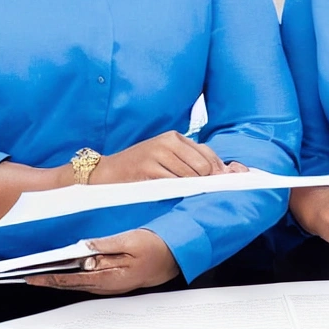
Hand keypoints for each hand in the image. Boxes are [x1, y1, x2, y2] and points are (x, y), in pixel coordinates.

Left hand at [25, 229, 179, 294]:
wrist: (179, 255)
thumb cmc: (159, 246)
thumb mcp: (132, 240)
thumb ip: (106, 245)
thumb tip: (84, 248)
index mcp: (111, 276)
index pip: (73, 279)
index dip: (52, 278)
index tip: (34, 277)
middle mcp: (110, 284)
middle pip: (73, 284)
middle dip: (51, 281)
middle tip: (30, 277)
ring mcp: (113, 283)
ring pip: (81, 283)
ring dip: (62, 279)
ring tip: (44, 274)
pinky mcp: (117, 279)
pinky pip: (91, 280)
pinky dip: (75, 277)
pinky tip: (70, 270)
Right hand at [93, 131, 226, 182]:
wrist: (108, 172)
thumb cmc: (140, 166)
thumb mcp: (166, 156)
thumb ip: (190, 161)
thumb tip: (220, 174)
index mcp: (174, 137)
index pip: (207, 153)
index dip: (217, 171)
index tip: (220, 182)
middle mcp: (167, 142)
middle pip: (203, 166)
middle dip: (204, 180)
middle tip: (196, 188)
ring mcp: (158, 154)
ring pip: (190, 176)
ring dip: (189, 187)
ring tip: (176, 188)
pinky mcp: (149, 169)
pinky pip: (174, 184)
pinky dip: (176, 191)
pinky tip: (168, 190)